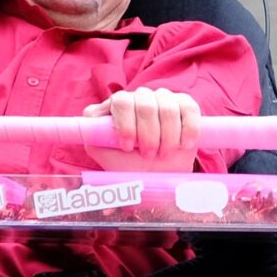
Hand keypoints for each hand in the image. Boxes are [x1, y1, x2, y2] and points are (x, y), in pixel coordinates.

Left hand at [82, 87, 200, 172]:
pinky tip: (184, 145)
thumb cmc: (129, 167)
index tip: (127, 147)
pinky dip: (188, 129)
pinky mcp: (184, 105)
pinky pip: (189, 108)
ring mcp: (161, 99)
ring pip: (167, 106)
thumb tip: (87, 124)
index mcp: (116, 106)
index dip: (126, 124)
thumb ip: (92, 137)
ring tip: (164, 153)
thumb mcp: (105, 155)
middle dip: (149, 135)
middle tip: (149, 156)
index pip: (121, 101)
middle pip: (145, 103)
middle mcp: (138, 98)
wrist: (159, 179)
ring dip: (168, 136)